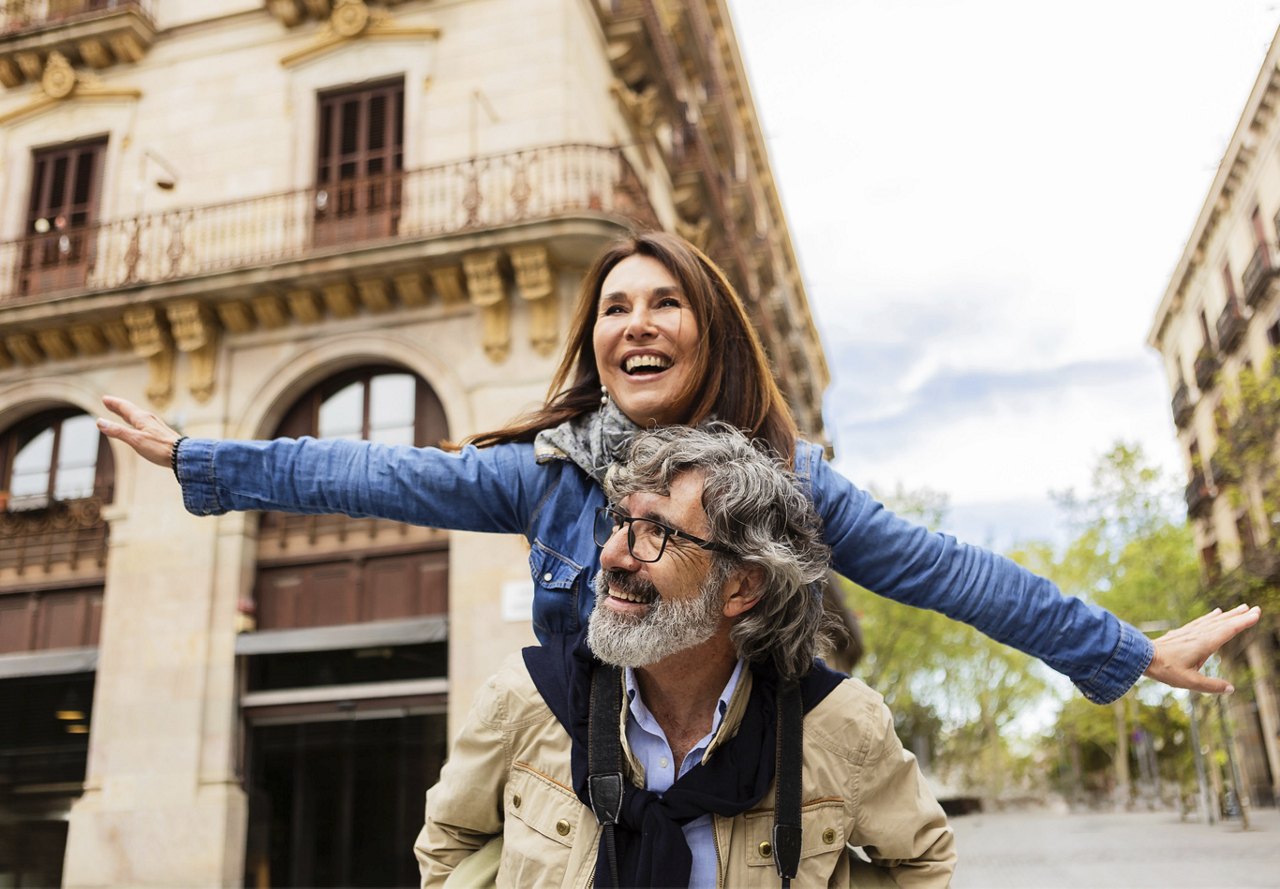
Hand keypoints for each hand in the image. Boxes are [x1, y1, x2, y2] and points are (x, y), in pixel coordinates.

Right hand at [97, 395, 180, 467]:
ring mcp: (156, 426)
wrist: (183, 455)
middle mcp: (149, 420)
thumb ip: (118, 431)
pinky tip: (139, 428)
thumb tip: (100, 422)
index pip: (125, 407)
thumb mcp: (135, 440)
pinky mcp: (161, 434)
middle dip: (119, 407)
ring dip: (127, 414)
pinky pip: (144, 424)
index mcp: (142, 419)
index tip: (105, 398)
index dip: (114, 403)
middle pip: (131, 411)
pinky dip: (136, 422)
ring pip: (138, 417)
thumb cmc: (160, 448)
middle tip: (109, 402)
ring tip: (122, 413)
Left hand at [1144, 604, 1261, 692]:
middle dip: (1239, 616)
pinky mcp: (1182, 633)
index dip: (1243, 622)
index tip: (1256, 613)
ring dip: (1228, 615)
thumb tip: (1230, 689)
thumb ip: (1211, 686)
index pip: (1228, 631)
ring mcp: (1189, 632)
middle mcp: (1198, 635)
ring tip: (1240, 608)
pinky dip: (1211, 617)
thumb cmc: (1165, 669)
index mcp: (1204, 644)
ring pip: (1213, 620)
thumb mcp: (1190, 682)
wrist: (1141, 656)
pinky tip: (1215, 613)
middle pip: (1223, 623)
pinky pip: (1201, 621)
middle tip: (1254, 608)